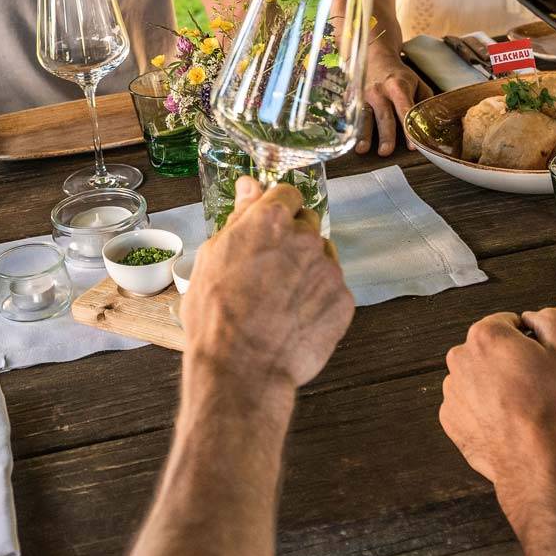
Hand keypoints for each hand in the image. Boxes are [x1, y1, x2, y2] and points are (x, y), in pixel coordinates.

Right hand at [181, 177, 353, 389]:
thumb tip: (249, 187)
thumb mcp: (212, 257)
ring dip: (306, 268)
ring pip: (322, 256)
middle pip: (308, 223)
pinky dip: (318, 298)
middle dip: (292, 238)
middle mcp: (305, 238)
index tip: (270, 225)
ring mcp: (328, 269)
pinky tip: (295, 316)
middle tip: (270, 268)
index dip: (278, 208)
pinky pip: (332, 288)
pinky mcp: (343, 300)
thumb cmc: (217, 316)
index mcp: (270, 221)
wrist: (242, 368)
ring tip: (281, 298)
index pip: (288, 193)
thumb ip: (238, 216)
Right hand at [358, 42, 423, 156]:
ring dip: (363, 134)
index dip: (409, 129)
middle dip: (385, 134)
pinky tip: (350, 141)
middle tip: (386, 152)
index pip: (405, 110)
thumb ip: (425, 102)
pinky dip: (351, 129)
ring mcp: (363, 95)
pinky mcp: (352, 98)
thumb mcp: (417, 82)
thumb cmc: (399, 75)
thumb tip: (431, 124)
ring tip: (362, 150)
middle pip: (383, 116)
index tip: (412, 146)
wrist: (374, 56)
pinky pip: (351, 115)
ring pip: (364, 117)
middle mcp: (379, 91)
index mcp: (398, 86)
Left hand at [439, 309, 555, 499]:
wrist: (532, 459)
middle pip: (489, 350)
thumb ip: (551, 320)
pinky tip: (505, 423)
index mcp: (485, 335)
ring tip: (520, 407)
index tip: (541, 361)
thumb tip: (533, 316)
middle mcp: (459, 357)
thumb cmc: (550, 404)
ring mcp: (451, 390)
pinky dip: (483, 410)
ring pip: (477, 377)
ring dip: (494, 385)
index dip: (529, 340)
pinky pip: (468, 405)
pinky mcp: (450, 418)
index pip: (508, 323)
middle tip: (534, 385)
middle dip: (508, 362)